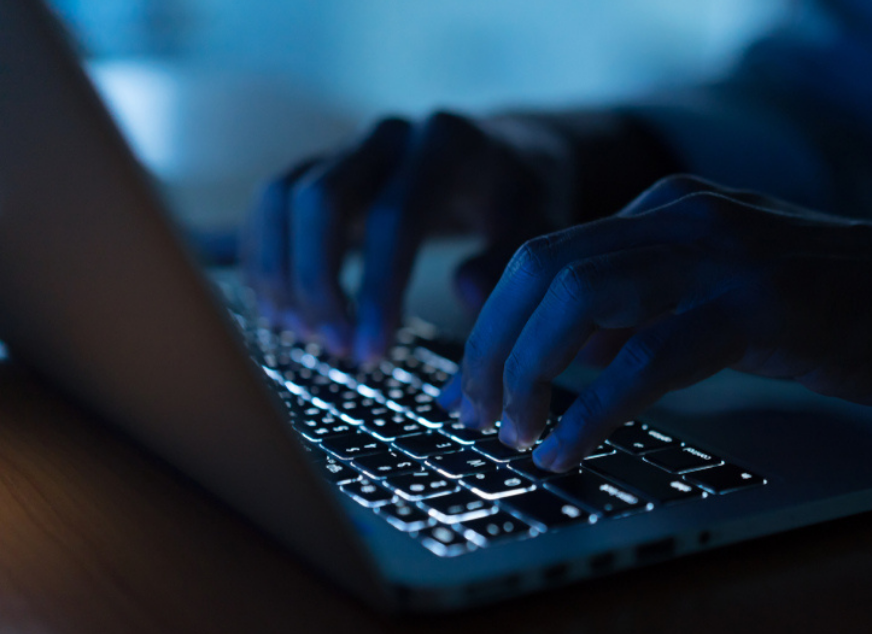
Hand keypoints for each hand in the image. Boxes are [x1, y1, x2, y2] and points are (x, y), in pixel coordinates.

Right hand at [241, 112, 570, 362]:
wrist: (505, 158)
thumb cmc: (521, 201)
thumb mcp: (538, 228)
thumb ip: (508, 261)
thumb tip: (466, 293)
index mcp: (447, 144)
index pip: (395, 217)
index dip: (376, 289)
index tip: (372, 352)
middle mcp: (390, 136)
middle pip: (321, 200)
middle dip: (319, 284)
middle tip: (336, 349)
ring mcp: (350, 146)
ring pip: (283, 198)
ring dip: (282, 272)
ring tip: (304, 335)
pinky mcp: (322, 166)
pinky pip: (272, 203)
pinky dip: (266, 257)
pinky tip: (283, 310)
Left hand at [440, 175, 871, 470]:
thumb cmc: (845, 306)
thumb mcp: (723, 292)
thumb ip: (644, 307)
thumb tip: (560, 351)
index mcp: (667, 207)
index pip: (545, 255)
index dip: (491, 324)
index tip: (469, 385)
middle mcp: (681, 215)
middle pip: (541, 270)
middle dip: (491, 349)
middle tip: (477, 415)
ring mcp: (721, 253)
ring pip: (578, 300)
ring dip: (529, 375)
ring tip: (514, 435)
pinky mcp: (758, 304)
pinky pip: (648, 355)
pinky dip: (594, 409)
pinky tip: (570, 448)